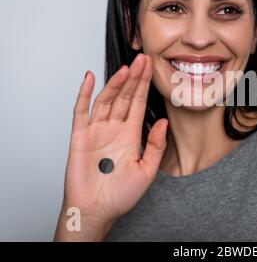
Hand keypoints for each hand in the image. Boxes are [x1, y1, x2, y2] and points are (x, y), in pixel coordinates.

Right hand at [54, 53, 167, 240]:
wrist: (96, 211)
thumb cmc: (120, 195)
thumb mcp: (146, 171)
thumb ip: (155, 146)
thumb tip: (163, 123)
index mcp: (131, 135)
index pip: (139, 103)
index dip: (144, 85)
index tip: (150, 67)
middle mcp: (114, 129)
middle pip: (125, 97)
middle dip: (134, 77)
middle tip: (142, 58)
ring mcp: (97, 131)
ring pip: (106, 100)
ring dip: (115, 83)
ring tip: (126, 68)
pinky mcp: (80, 136)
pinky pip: (81, 111)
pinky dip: (84, 94)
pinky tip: (89, 78)